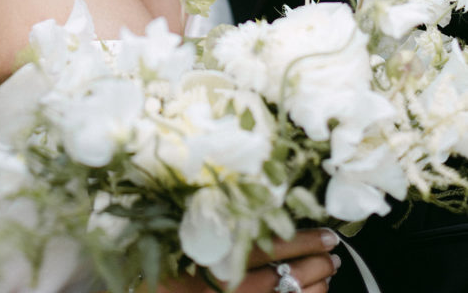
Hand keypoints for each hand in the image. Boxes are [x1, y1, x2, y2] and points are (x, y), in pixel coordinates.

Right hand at [161, 228, 339, 292]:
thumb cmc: (166, 272)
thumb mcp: (184, 243)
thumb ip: (216, 228)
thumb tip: (258, 213)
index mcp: (214, 260)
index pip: (269, 249)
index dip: (302, 241)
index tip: (325, 234)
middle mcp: (226, 289)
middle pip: (283, 275)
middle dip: (315, 263)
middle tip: (332, 251)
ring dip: (316, 285)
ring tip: (328, 271)